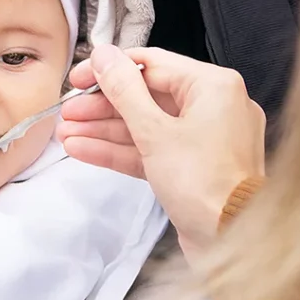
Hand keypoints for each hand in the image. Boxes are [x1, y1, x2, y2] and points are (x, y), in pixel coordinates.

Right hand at [56, 45, 265, 248]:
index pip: (152, 64)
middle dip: (102, 106)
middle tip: (69, 111)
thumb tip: (104, 56)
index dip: (110, 70)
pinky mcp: (191, 169)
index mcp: (214, 87)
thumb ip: (124, 91)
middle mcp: (212, 109)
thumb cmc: (207, 186)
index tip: (79, 79)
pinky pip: (151, 150)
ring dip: (104, 130)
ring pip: (145, 126)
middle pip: (146, 96)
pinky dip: (119, 150)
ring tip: (67, 133)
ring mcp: (202, 141)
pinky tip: (83, 150)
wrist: (233, 243)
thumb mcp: (155, 132)